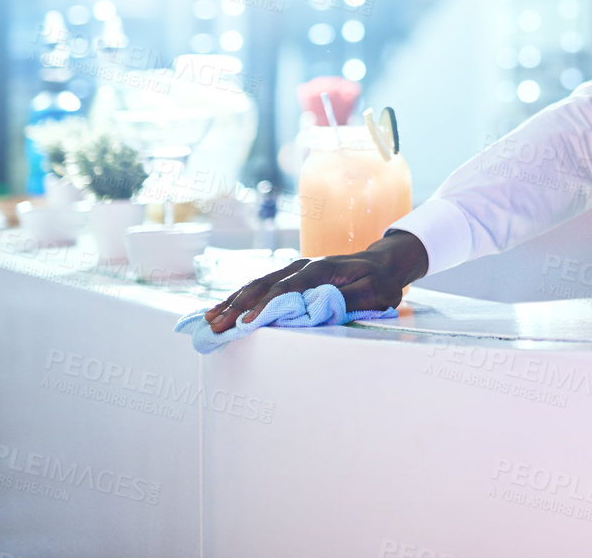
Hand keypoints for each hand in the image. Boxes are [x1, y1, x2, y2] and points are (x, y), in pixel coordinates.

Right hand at [203, 230, 429, 333]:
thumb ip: (349, 300)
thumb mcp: (374, 293)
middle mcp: (302, 266)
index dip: (267, 306)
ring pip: (257, 284)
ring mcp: (294, 269)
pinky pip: (261, 286)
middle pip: (264, 285)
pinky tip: (223, 310)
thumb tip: (319, 309)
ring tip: (209, 320)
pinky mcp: (290, 277)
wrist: (382, 264)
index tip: (248, 324)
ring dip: (232, 302)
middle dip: (238, 306)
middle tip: (216, 327)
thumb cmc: (379, 282)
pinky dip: (240, 298)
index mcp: (321, 269)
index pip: (287, 288)